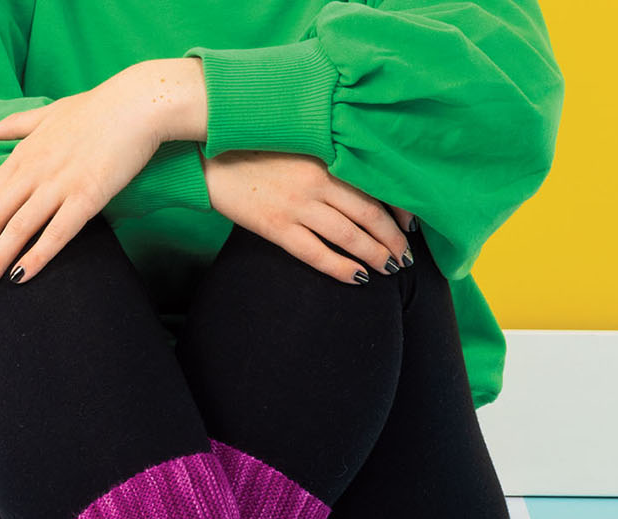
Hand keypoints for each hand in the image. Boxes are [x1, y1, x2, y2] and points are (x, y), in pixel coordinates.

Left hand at [0, 71, 161, 291]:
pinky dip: (36, 257)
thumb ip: (12, 126)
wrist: (138, 103)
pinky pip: (56, 233)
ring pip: (16, 229)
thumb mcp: (46, 112)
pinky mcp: (88, 197)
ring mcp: (59, 184)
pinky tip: (21, 277)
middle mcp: (33, 171)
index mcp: (22, 154)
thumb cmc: (96, 108)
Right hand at [203, 150, 416, 283]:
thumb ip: (324, 158)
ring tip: (391, 269)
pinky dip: (341, 268)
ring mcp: (296, 205)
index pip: (375, 184)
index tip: (412, 223)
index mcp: (324, 156)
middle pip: (369, 214)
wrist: (205, 153)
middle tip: (407, 256)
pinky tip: (357, 277)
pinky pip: (317, 254)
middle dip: (393, 239)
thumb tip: (353, 179)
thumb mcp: (294, 143)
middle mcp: (316, 181)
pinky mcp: (275, 227)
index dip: (398, 207)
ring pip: (349, 236)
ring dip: (375, 255)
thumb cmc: (251, 147)